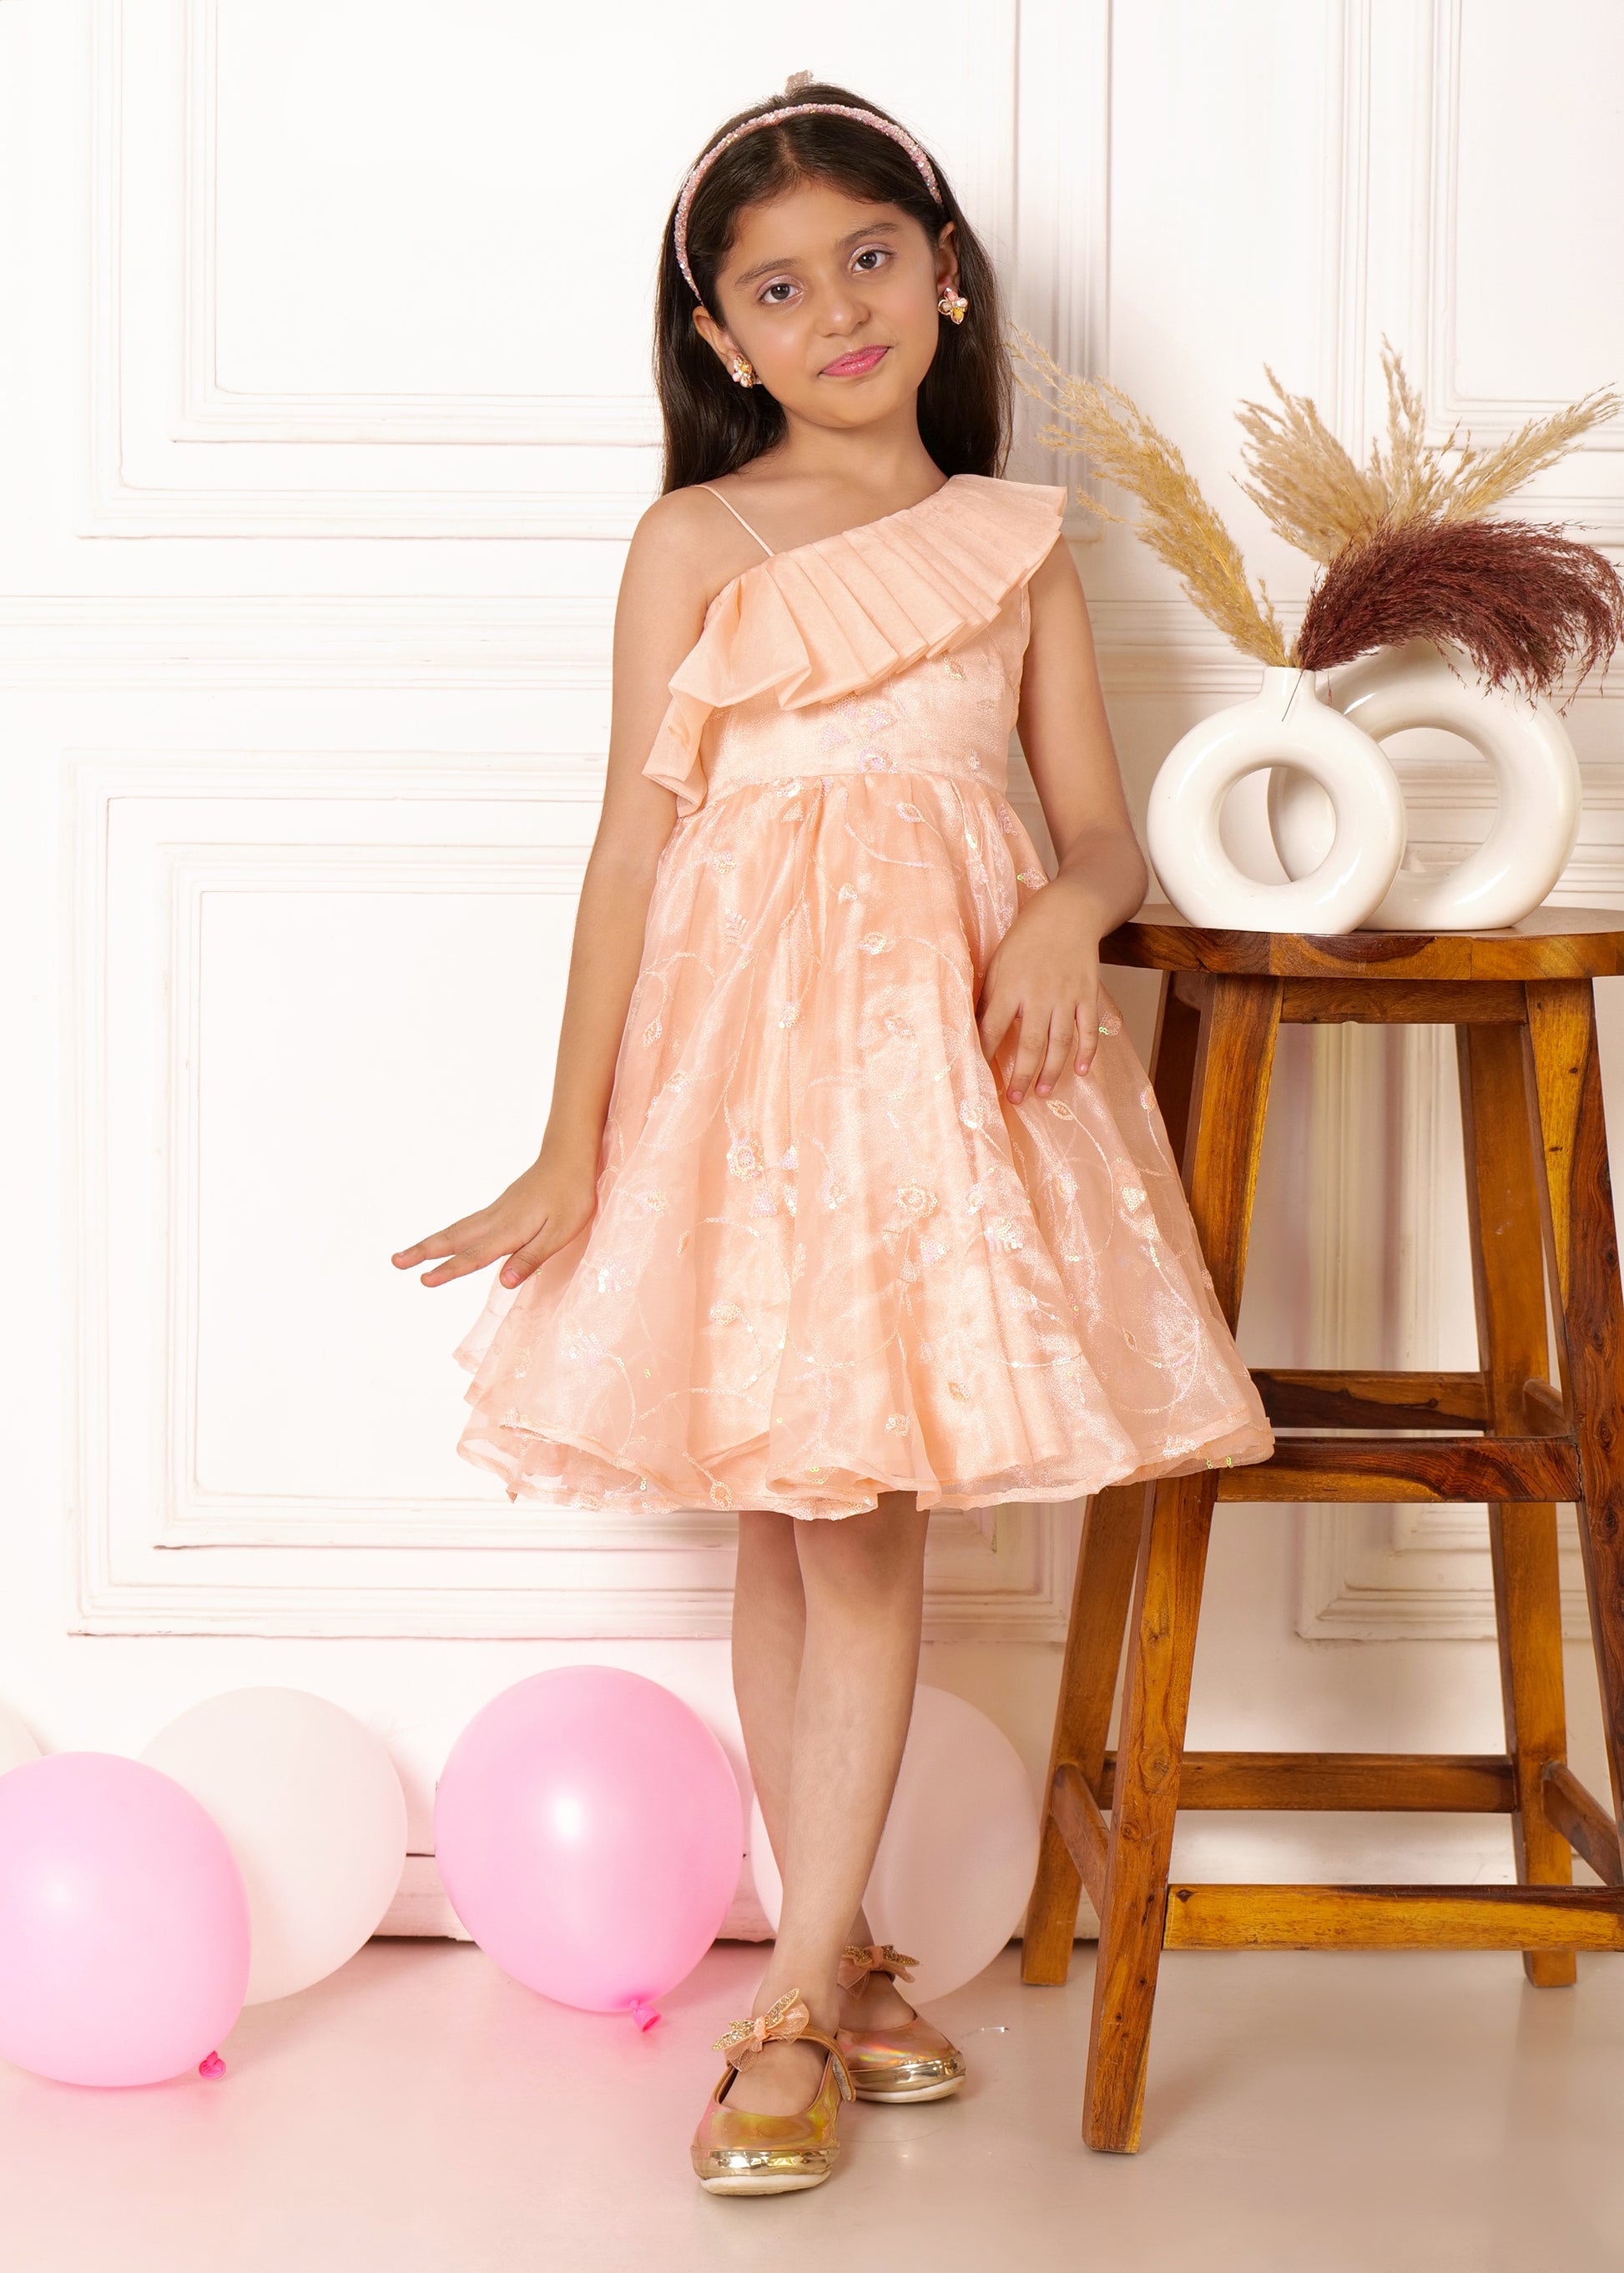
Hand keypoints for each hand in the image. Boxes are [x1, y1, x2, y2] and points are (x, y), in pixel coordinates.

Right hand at [391, 1144, 597, 1289]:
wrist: (570, 1156)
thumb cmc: (571, 1197)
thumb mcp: (560, 1233)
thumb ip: (531, 1258)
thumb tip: (503, 1283)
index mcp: (510, 1230)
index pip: (474, 1255)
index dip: (449, 1270)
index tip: (423, 1281)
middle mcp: (496, 1220)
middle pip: (453, 1239)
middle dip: (423, 1252)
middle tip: (395, 1262)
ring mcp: (495, 1212)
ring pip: (456, 1230)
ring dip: (431, 1243)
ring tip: (408, 1255)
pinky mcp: (500, 1208)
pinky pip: (467, 1224)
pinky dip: (448, 1235)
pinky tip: (445, 1242)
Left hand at [977, 878, 1104, 1104]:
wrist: (1067, 913)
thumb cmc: (1025, 938)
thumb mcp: (998, 963)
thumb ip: (990, 996)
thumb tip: (974, 1028)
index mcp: (1010, 986)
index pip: (992, 1027)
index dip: (984, 1053)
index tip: (978, 1076)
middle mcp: (1038, 994)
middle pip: (1030, 1043)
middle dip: (1021, 1074)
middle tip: (1015, 1099)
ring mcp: (1066, 995)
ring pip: (1060, 1041)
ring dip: (1052, 1070)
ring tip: (1042, 1092)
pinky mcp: (1087, 994)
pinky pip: (1088, 1029)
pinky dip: (1087, 1051)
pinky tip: (1080, 1070)